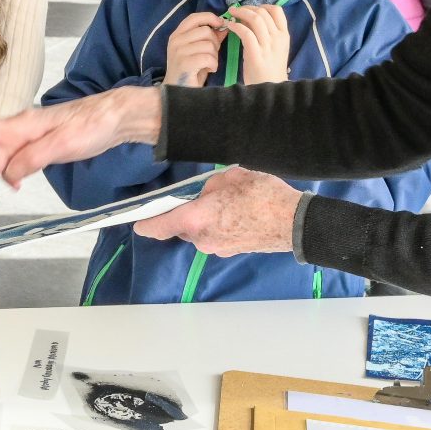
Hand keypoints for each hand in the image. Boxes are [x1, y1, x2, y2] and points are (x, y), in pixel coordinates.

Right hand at [0, 88, 162, 223]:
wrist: (117, 115)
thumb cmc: (94, 125)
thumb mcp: (64, 144)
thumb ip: (33, 158)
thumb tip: (8, 175)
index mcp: (21, 126)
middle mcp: (19, 129)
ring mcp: (27, 136)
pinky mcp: (38, 143)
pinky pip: (12, 158)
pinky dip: (6, 175)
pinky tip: (13, 186)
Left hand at [136, 168, 301, 255]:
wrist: (294, 222)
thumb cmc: (261, 196)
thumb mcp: (230, 177)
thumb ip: (207, 185)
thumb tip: (202, 192)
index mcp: (195, 219)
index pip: (157, 226)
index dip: (144, 223)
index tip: (136, 221)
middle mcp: (200, 239)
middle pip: (180, 227)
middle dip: (185, 213)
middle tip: (200, 196)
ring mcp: (216, 248)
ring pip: (198, 232)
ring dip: (203, 219)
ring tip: (225, 203)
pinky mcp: (231, 251)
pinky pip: (214, 237)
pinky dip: (218, 226)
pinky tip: (236, 214)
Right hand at [164, 12, 226, 88]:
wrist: (178, 92)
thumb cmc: (190, 71)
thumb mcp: (200, 51)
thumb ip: (210, 38)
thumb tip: (223, 27)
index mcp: (177, 35)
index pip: (194, 17)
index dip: (209, 17)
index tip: (220, 24)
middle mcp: (176, 41)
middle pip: (205, 31)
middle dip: (215, 43)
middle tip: (212, 55)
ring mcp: (179, 52)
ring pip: (209, 45)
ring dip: (214, 56)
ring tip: (209, 65)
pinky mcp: (184, 63)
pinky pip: (208, 57)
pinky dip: (213, 65)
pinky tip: (209, 70)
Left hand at [215, 4, 292, 84]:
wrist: (270, 90)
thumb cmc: (269, 70)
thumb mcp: (274, 48)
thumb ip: (266, 33)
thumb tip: (249, 18)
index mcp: (284, 35)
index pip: (277, 10)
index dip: (262, 5)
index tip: (251, 9)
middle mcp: (278, 38)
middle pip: (263, 12)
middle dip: (247, 8)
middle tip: (236, 10)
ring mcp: (268, 46)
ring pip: (255, 19)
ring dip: (240, 13)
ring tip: (231, 14)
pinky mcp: (256, 54)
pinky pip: (246, 33)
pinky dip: (236, 26)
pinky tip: (230, 26)